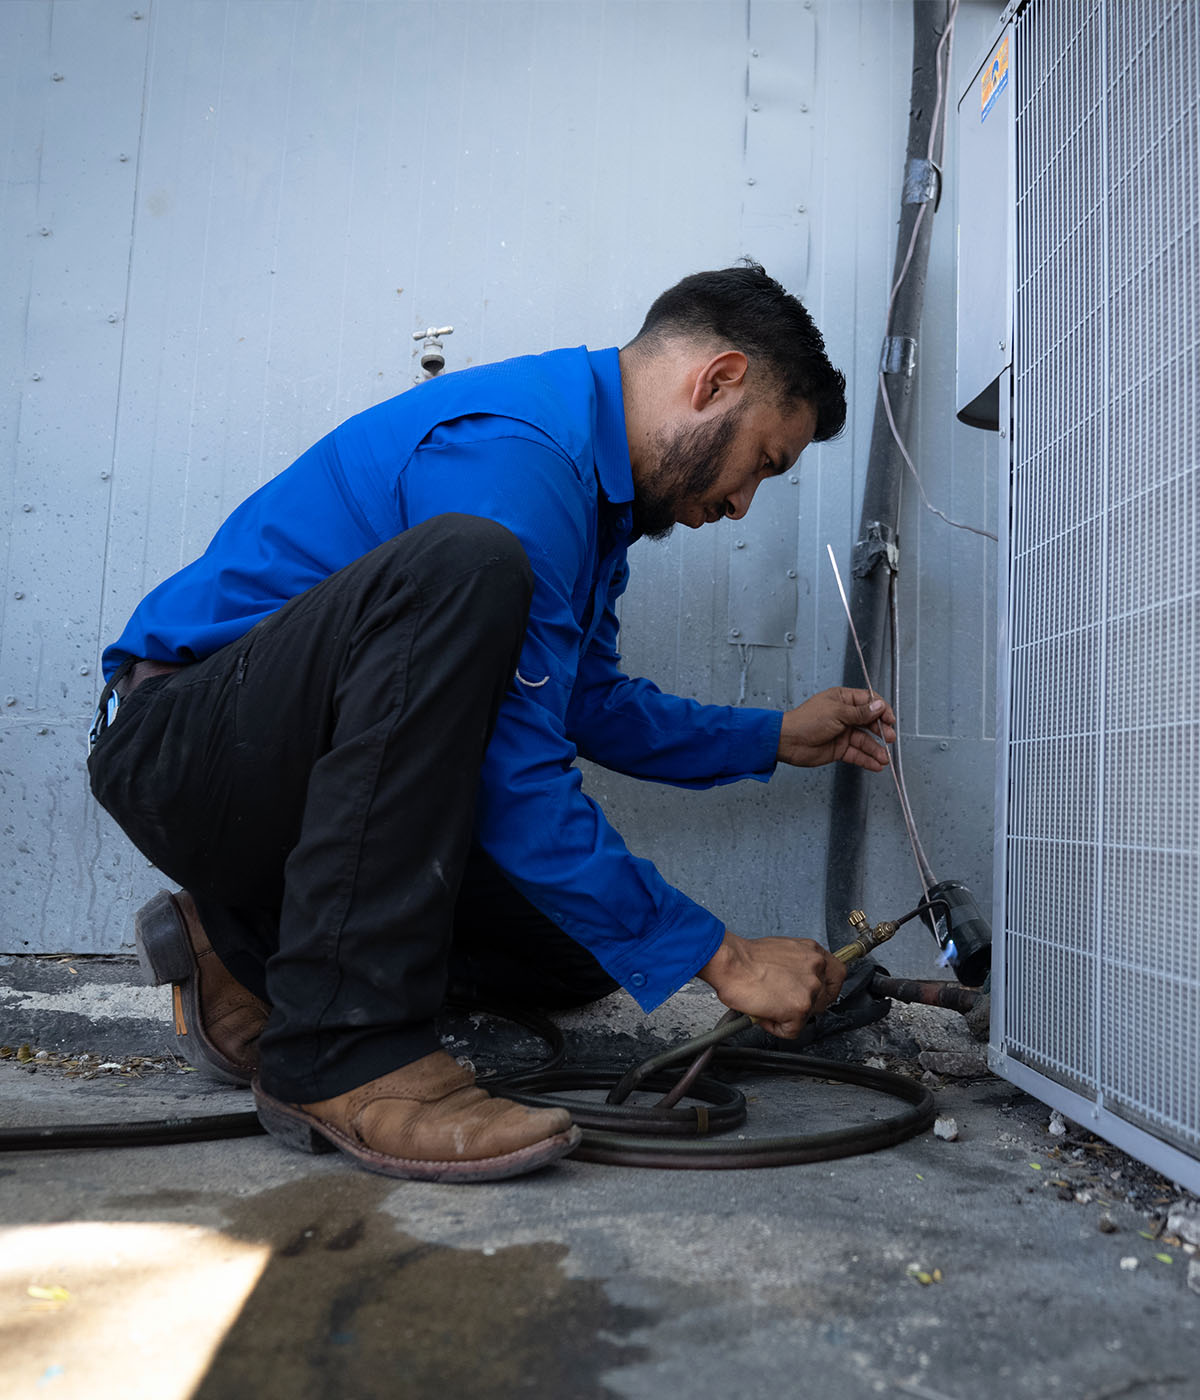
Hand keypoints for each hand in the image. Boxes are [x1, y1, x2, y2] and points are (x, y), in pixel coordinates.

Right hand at [697, 930, 846, 1038]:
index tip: (815, 994)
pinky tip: (763, 1012)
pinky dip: (775, 1026)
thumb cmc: (745, 958)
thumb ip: (798, 965)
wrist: (730, 962)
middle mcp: (816, 968)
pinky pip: (792, 1030)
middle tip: (783, 1001)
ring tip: (768, 1004)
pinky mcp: (800, 1008)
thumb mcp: (782, 951)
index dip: (826, 988)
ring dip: (787, 1015)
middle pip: (824, 999)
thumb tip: (796, 981)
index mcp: (813, 952)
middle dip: (803, 1005)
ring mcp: (810, 989)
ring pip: (807, 1016)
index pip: (838, 974)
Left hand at [777, 686, 895, 769]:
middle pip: (870, 722)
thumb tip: (879, 706)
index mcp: (843, 699)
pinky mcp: (839, 749)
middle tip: (889, 739)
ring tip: (884, 758)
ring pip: (865, 741)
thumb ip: (860, 713)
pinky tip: (876, 765)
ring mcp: (843, 733)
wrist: (789, 741)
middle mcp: (845, 715)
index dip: (882, 710)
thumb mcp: (837, 713)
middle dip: (881, 731)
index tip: (890, 719)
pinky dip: (867, 760)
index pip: (869, 702)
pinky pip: (857, 754)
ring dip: (876, 750)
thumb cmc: (807, 721)